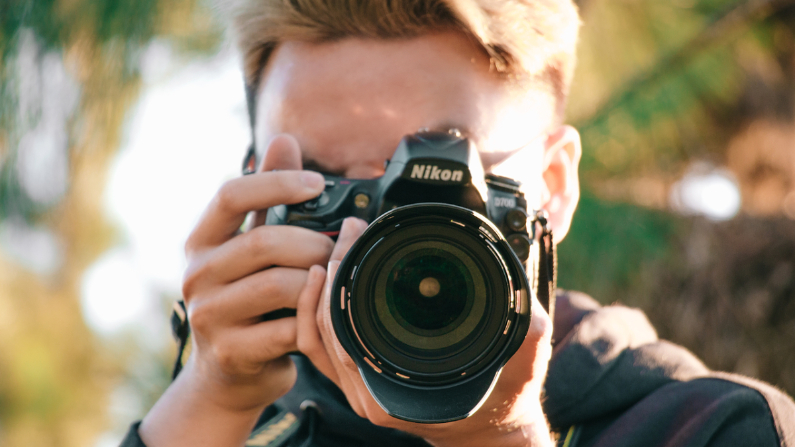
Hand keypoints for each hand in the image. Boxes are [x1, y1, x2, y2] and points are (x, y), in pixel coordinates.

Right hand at [140, 135, 334, 445]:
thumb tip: (283, 139)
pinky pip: (287, 328)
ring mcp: (209, 317)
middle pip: (263, 242)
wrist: (228, 374)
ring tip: (331, 281)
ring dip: (316, 281)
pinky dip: (314, 320)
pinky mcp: (230, 353)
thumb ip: (267, 197)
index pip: (230, 195)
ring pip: (278, 285)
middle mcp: (196, 276)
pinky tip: (322, 316)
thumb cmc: (248, 299)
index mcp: (200, 242)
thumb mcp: (251, 245)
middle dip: (312, 243)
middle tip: (336, 249)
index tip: (319, 184)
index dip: (277, 182)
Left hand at [297, 220, 555, 446]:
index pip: (344, 330)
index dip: (341, 279)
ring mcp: (361, 388)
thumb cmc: (503, 398)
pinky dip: (315, 310)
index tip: (355, 236)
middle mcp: (370, 393)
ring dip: (318, 288)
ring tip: (336, 245)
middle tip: (350, 229)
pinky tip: (326, 278)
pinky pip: (322, 347)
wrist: (493, 428)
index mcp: (396, 393)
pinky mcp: (362, 378)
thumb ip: (523, 328)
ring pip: (315, 337)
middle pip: (324, 326)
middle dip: (331, 269)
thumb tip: (516, 290)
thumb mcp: (522, 361)